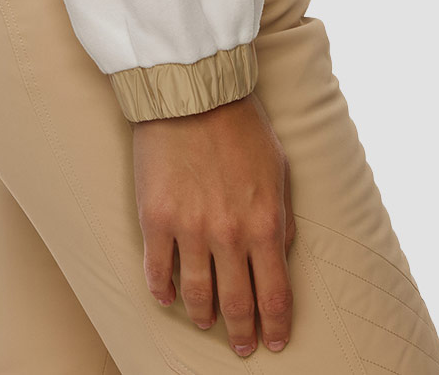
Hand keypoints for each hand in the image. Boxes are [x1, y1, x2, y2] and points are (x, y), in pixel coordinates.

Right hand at [133, 90, 295, 354]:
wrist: (193, 91)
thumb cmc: (240, 124)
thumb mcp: (278, 169)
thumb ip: (281, 215)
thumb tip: (282, 252)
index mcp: (265, 223)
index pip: (275, 295)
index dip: (276, 325)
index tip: (275, 341)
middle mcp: (229, 235)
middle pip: (237, 304)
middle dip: (242, 333)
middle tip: (243, 347)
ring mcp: (190, 229)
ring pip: (197, 295)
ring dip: (204, 317)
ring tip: (207, 323)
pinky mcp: (156, 218)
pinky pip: (157, 271)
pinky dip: (163, 292)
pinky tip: (168, 299)